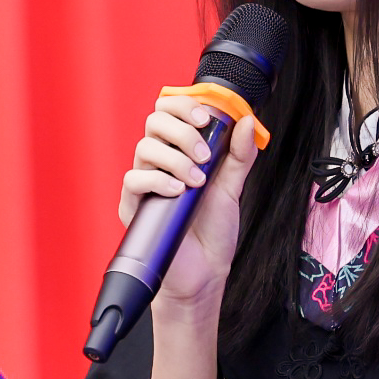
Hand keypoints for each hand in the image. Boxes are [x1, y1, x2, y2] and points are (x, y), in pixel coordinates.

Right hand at [116, 92, 261, 319]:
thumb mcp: (233, 187)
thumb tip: (245, 122)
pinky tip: (177, 191)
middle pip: (155, 122)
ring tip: (196, 182)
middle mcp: (160, 163)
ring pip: (144, 148)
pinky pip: (134, 180)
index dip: (185, 106)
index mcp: (181, 152)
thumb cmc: (213, 232)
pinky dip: (157, 180)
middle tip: (204, 155)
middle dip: (182, 131)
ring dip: (175, 159)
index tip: (206, 119)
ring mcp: (145, 183)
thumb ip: (239, 154)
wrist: (204, 271)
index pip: (171, 112)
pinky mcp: (133, 206)